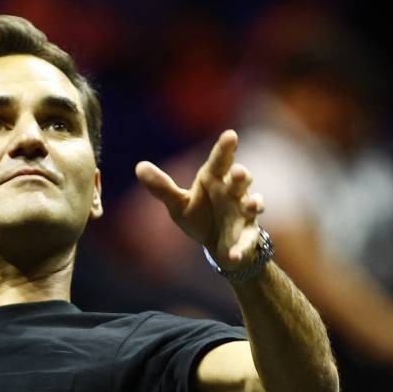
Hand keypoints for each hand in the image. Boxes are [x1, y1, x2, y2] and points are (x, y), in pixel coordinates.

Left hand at [135, 130, 264, 270]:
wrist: (217, 245)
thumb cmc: (200, 215)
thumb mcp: (178, 203)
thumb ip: (162, 187)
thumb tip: (139, 167)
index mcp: (215, 180)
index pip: (220, 161)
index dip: (225, 148)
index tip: (230, 135)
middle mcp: (233, 193)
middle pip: (240, 181)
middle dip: (241, 177)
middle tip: (238, 173)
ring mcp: (244, 213)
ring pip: (252, 204)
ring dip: (252, 204)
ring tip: (249, 205)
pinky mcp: (248, 236)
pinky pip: (247, 242)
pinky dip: (242, 249)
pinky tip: (234, 256)